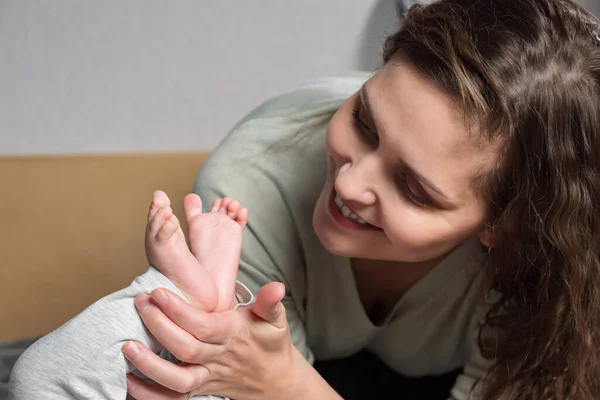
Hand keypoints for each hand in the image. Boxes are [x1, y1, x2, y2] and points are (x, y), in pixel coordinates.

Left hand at [123, 282, 302, 399]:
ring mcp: (208, 377)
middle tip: (139, 304)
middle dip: (159, 327)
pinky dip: (149, 395)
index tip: (158, 293)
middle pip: (186, 349)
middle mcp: (219, 358)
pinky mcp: (200, 391)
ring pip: (177, 380)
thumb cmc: (270, 343)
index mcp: (234, 336)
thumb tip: (276, 286)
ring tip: (127, 346)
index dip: (180, 311)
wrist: (275, 381)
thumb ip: (270, 302)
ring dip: (150, 366)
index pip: (205, 326)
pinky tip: (129, 380)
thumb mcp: (275, 319)